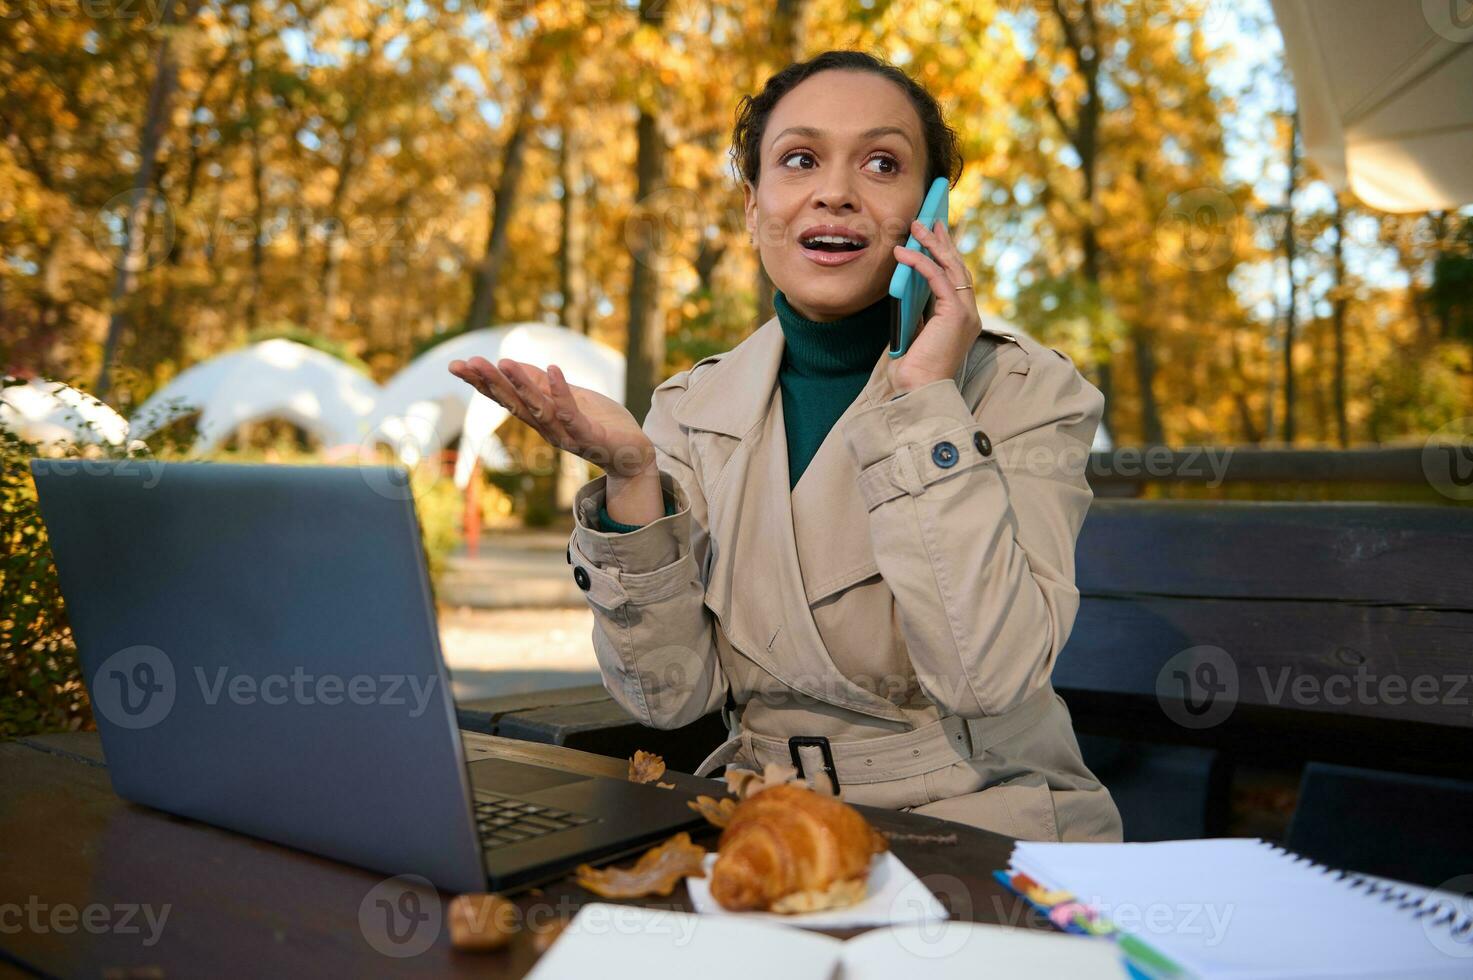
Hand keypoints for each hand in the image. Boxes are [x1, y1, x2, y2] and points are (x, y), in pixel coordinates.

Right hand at [447, 357, 655, 477]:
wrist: (633, 453)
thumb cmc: (600, 423)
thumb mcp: (568, 398)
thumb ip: (542, 386)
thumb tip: (512, 366)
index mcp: (540, 418)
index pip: (505, 398)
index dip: (481, 383)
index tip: (457, 365)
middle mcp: (547, 428)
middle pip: (514, 403)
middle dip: (490, 383)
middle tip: (466, 363)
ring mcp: (566, 434)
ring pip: (538, 408)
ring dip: (521, 386)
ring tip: (503, 363)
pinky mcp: (589, 436)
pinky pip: (572, 413)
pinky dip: (561, 392)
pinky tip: (553, 370)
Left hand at [888, 218, 980, 394]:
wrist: (920, 391)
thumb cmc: (914, 370)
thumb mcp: (914, 333)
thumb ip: (917, 310)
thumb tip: (905, 286)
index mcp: (961, 319)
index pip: (956, 279)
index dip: (946, 256)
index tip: (936, 236)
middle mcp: (969, 314)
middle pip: (957, 268)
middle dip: (943, 242)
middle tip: (929, 221)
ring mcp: (966, 313)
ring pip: (951, 268)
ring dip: (932, 245)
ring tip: (917, 226)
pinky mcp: (956, 314)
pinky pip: (937, 278)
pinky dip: (920, 262)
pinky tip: (904, 252)